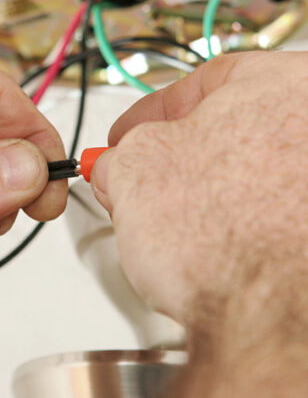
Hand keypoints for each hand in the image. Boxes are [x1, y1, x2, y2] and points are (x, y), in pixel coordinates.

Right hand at [92, 52, 307, 394]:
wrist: (265, 318)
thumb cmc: (224, 239)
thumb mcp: (136, 169)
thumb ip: (120, 153)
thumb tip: (116, 164)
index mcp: (285, 87)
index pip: (205, 82)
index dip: (152, 111)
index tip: (127, 135)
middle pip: (226, 130)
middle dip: (171, 154)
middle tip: (137, 176)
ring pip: (241, 174)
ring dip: (196, 191)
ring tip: (168, 222)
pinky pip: (260, 213)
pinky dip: (227, 222)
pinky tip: (205, 244)